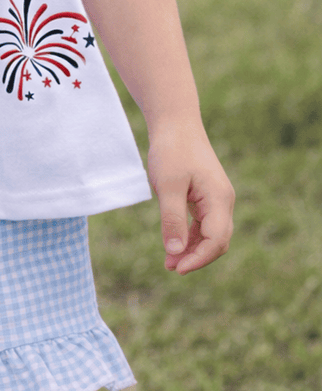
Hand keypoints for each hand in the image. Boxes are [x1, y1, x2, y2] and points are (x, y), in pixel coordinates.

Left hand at [146, 119, 234, 274]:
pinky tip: (173, 244)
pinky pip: (202, 224)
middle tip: (170, 267)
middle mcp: (222, 201)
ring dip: (191, 249)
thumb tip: (175, 251)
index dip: (198, 258)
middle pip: (216, 241)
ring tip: (169, 262)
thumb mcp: (168, 185)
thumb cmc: (171, 150)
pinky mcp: (205, 196)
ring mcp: (215, 199)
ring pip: (209, 234)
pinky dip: (189, 236)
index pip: (216, 239)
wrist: (175, 122)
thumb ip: (172, 218)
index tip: (177, 268)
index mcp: (219, 198)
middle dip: (195, 257)